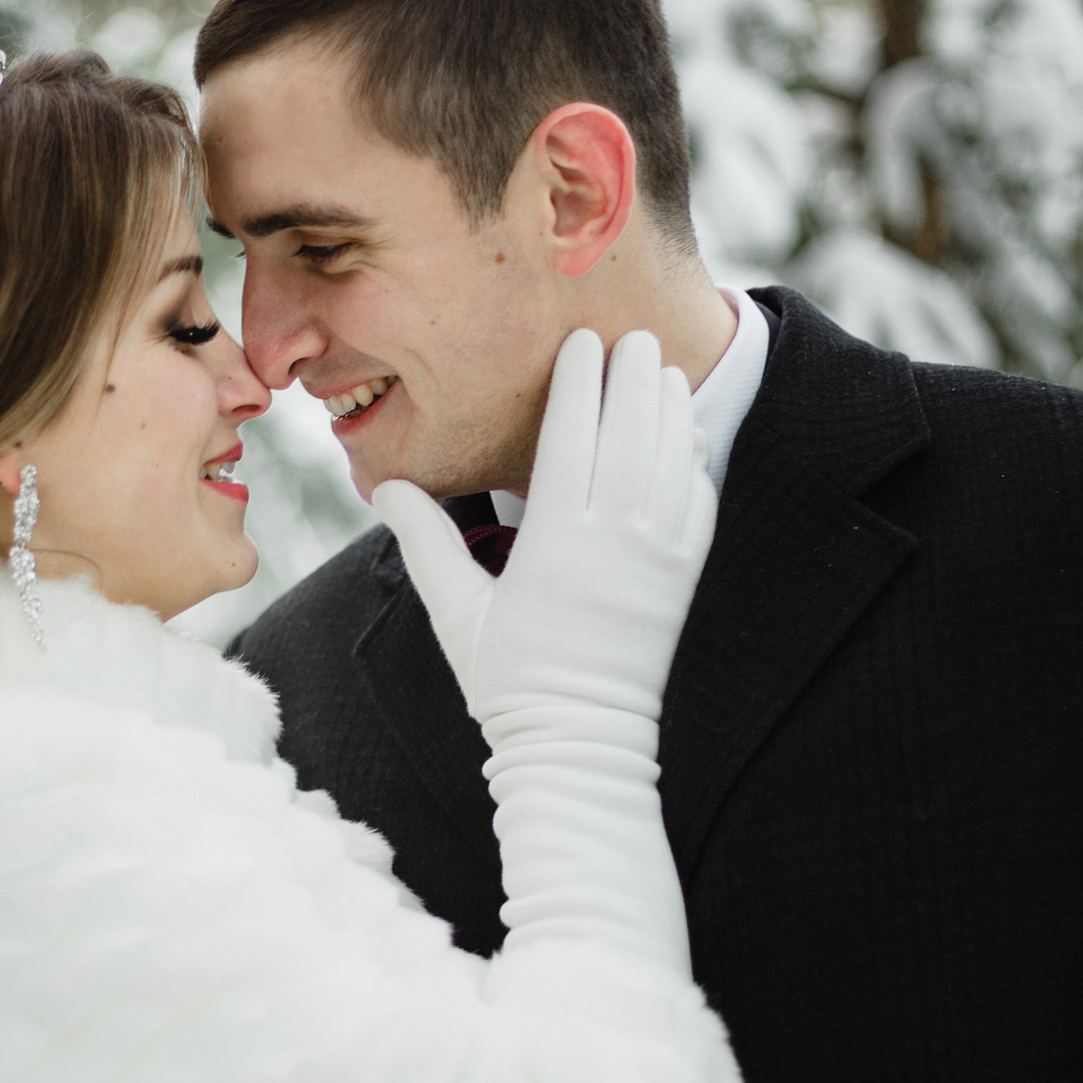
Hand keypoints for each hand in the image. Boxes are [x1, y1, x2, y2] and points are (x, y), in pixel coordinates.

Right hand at [372, 328, 714, 725]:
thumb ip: (424, 542)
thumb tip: (383, 487)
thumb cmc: (508, 681)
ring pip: (673, 463)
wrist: (579, 744)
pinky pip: (699, 506)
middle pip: (631, 437)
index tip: (581, 343)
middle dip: (633, 380)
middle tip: (631, 338)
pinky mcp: (683, 583)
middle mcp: (613, 544)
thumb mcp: (455, 611)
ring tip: (662, 370)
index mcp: (555, 545)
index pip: (572, 441)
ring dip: (671, 410)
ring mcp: (656, 562)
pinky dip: (697, 462)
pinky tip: (690, 433)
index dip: (579, 385)